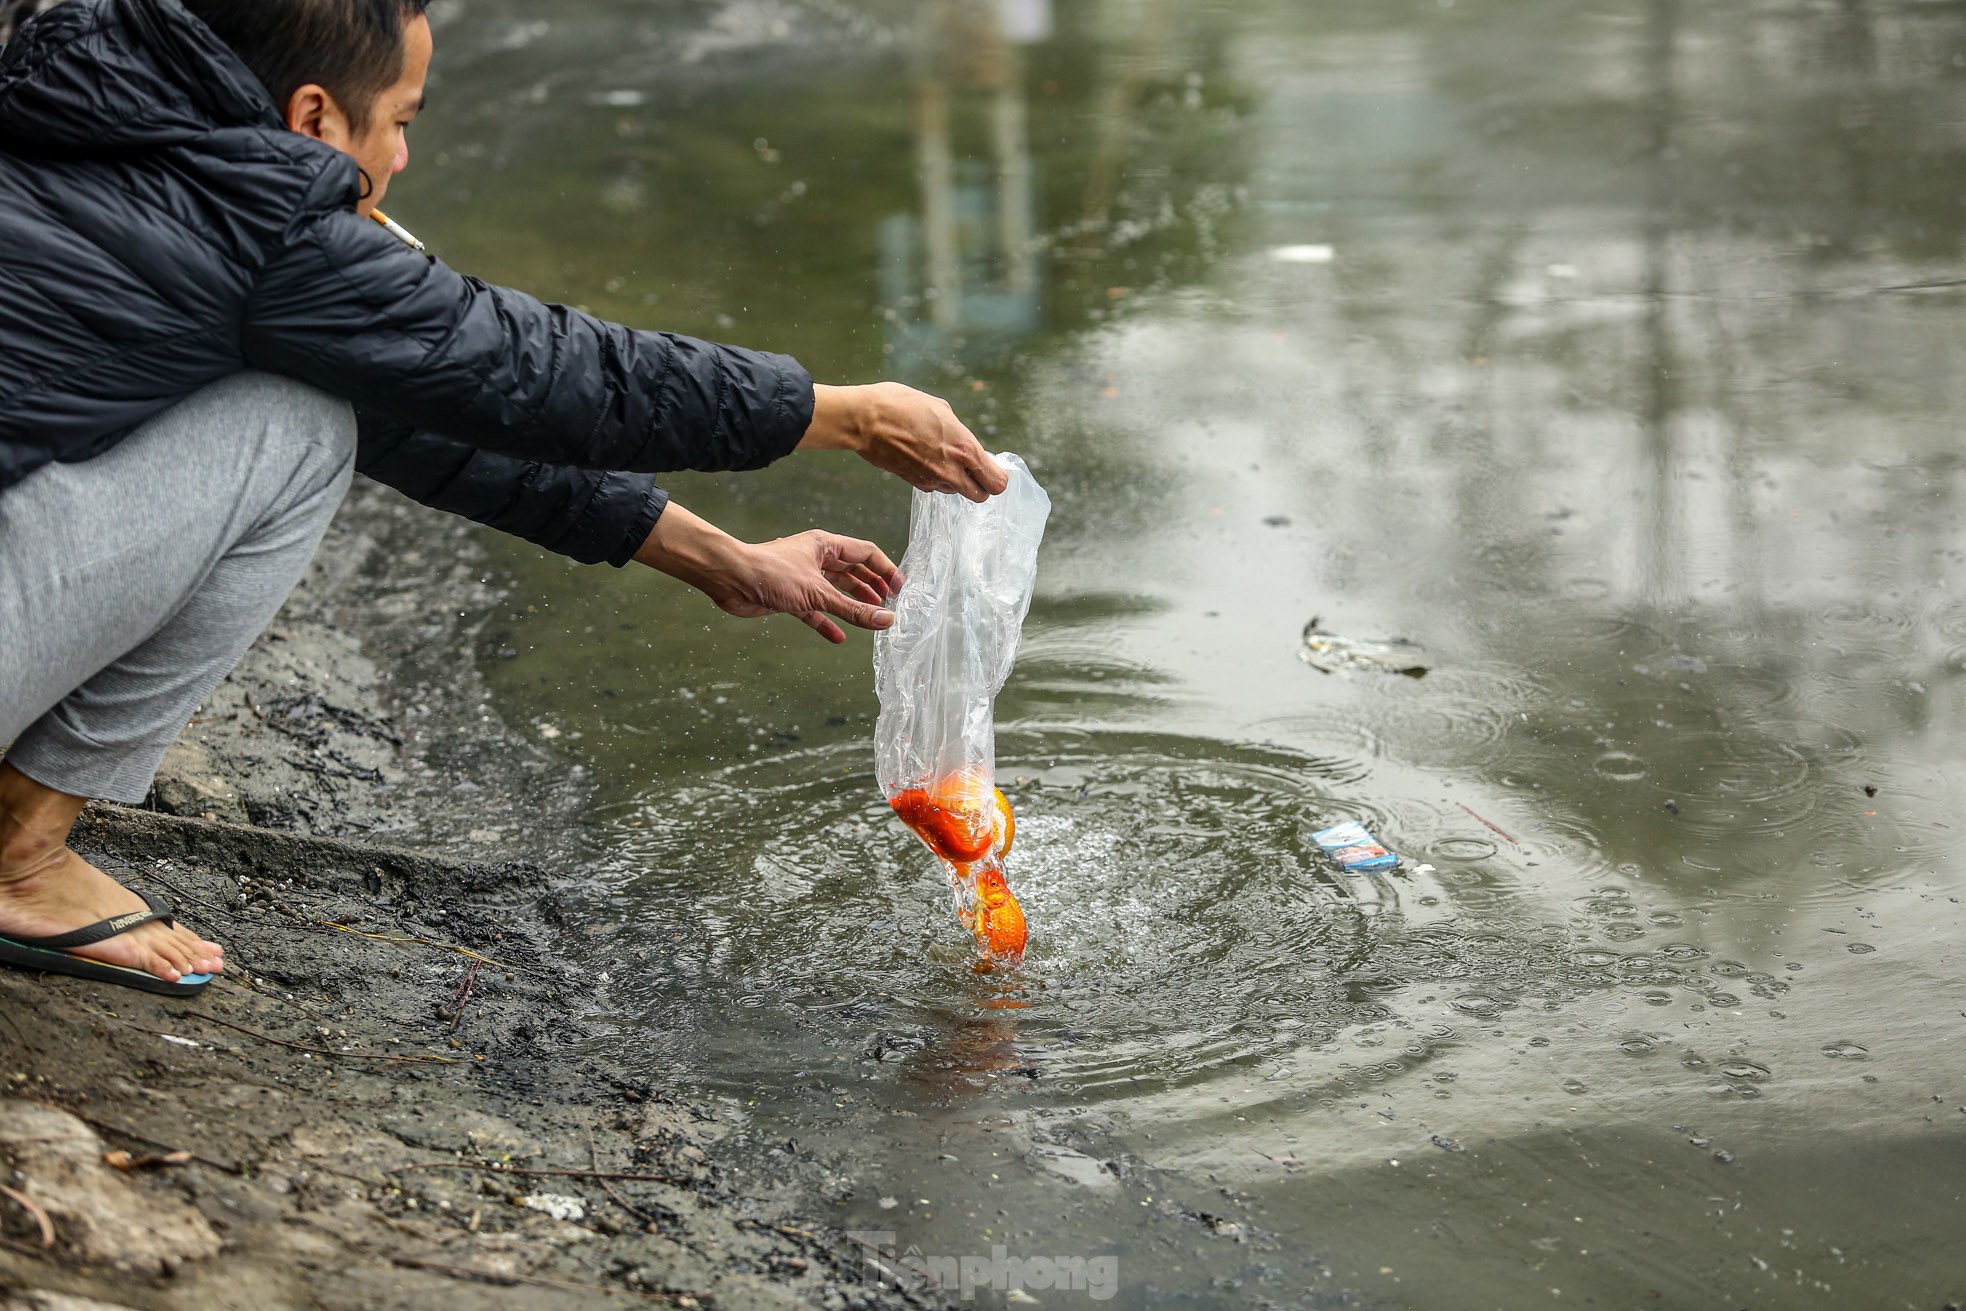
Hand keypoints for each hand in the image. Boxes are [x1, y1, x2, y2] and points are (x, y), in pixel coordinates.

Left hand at [714, 531, 903, 642]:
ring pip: (834, 591)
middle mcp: (815, 558)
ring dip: (851, 605)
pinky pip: (814, 610)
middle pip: (852, 571)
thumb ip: (854, 610)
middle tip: (888, 605)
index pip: (865, 553)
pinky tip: (837, 637)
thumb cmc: (771, 574)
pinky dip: (826, 622)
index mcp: (825, 545)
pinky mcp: (789, 596)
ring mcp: (802, 577)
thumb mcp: (819, 594)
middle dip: (871, 588)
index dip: (885, 569)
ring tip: (870, 619)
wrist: (730, 579)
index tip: (900, 588)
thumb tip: (886, 620)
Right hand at [800, 382, 1010, 501]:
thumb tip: (962, 440)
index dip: (997, 476)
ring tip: (942, 456)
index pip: (997, 482)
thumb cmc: (900, 405)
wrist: (863, 420)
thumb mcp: (939, 408)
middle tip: (972, 468)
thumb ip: (958, 430)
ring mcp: (932, 480)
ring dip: (956, 480)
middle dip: (980, 483)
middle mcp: (952, 470)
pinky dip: (936, 477)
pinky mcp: (914, 483)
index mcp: (965, 449)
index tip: (992, 467)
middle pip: (981, 495)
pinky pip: (935, 486)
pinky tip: (924, 457)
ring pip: (956, 491)